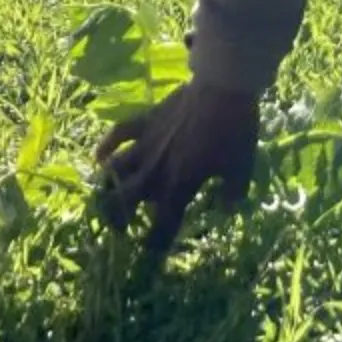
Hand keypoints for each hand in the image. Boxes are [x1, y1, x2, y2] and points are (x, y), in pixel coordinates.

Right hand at [93, 80, 261, 255]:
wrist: (224, 88)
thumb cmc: (235, 131)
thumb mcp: (242, 168)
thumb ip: (233, 193)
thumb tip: (226, 209)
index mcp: (179, 186)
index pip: (163, 224)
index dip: (156, 243)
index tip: (152, 253)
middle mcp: (155, 171)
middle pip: (124, 202)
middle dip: (118, 220)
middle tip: (120, 228)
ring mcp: (146, 144)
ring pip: (114, 172)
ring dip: (107, 188)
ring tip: (105, 199)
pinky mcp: (144, 120)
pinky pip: (117, 135)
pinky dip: (105, 147)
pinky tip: (99, 158)